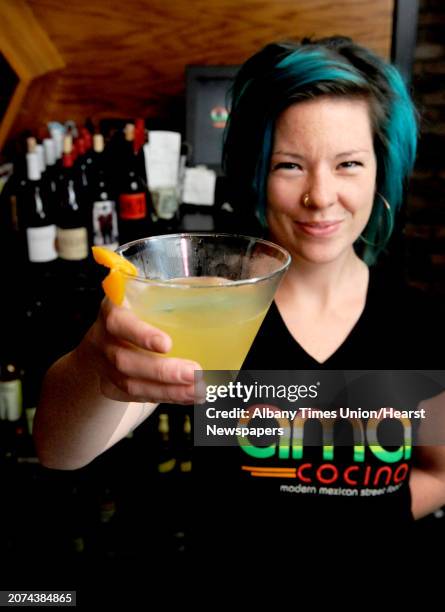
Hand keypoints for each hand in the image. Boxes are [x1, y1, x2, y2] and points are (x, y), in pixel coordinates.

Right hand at [80, 299, 200, 403]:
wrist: (109, 337)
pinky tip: (186, 396)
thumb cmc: (140, 311)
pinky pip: (136, 397)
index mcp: (113, 308)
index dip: (140, 334)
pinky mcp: (110, 386)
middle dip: (163, 371)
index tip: (166, 344)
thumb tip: (222, 287)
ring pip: (131, 384)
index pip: (118, 321)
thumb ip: (180, 292)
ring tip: (197, 390)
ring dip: (168, 390)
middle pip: (125, 361)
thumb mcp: (151, 295)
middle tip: (194, 373)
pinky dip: (165, 397)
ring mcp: (103, 365)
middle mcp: (102, 338)